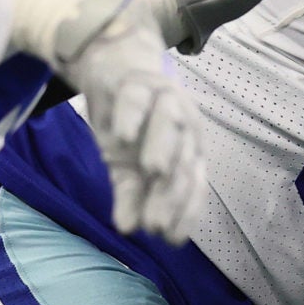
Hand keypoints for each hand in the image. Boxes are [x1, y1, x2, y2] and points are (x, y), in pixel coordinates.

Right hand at [45, 0, 206, 241]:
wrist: (111, 64)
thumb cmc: (128, 121)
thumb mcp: (124, 164)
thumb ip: (129, 194)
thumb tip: (127, 230)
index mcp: (186, 148)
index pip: (192, 183)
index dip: (185, 211)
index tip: (171, 240)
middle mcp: (183, 125)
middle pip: (183, 159)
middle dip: (171, 193)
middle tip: (156, 224)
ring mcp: (162, 99)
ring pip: (170, 121)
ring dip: (163, 146)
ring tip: (153, 172)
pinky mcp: (135, 81)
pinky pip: (136, 96)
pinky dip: (131, 114)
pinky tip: (121, 136)